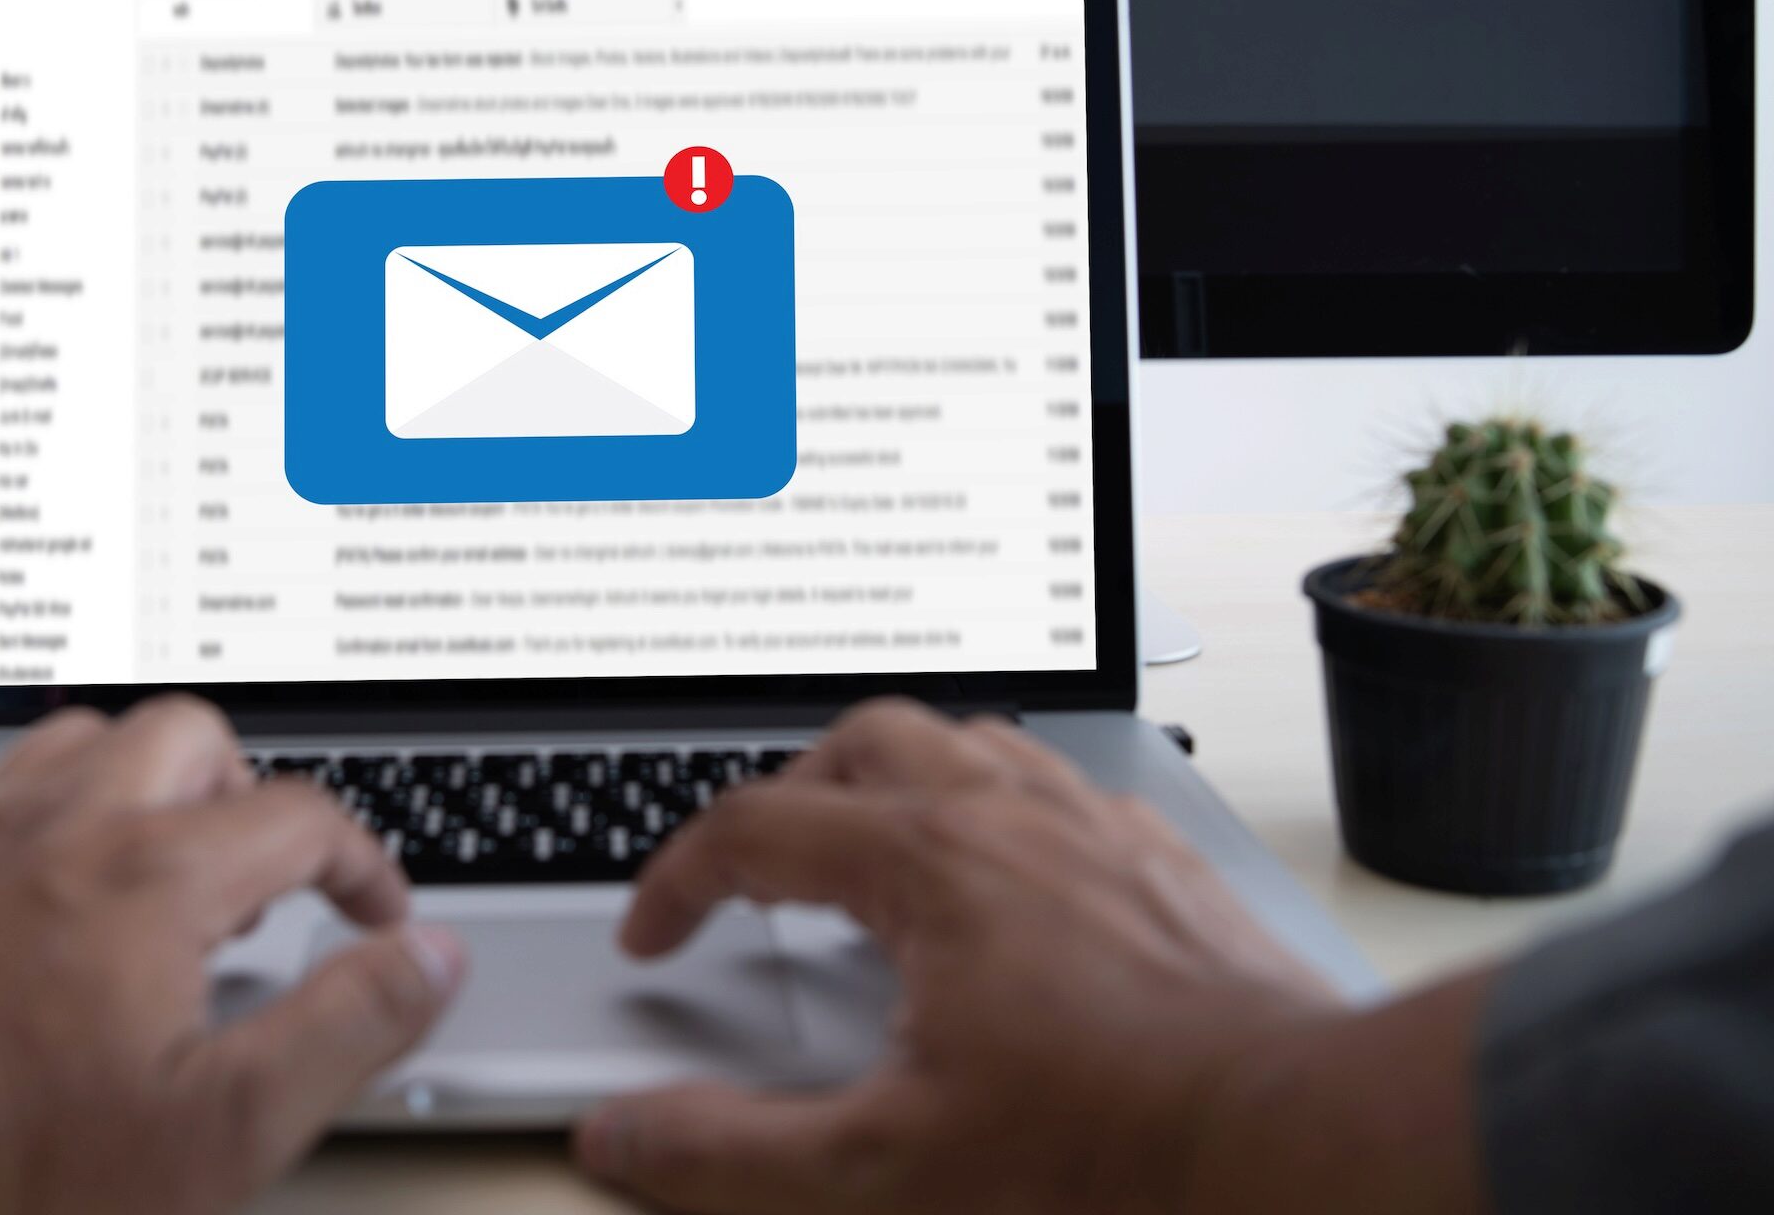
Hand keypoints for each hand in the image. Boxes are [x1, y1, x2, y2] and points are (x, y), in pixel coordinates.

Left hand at [0, 697, 464, 1214]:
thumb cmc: (11, 1159)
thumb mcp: (224, 1124)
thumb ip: (344, 1029)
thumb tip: (426, 958)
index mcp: (157, 875)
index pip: (300, 818)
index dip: (362, 864)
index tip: (376, 917)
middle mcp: (68, 827)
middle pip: (190, 734)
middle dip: (245, 792)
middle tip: (257, 881)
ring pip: (81, 736)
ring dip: (139, 779)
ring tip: (158, 863)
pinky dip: (29, 804)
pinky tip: (36, 866)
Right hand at [574, 700, 1486, 1214]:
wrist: (1291, 1140)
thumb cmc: (1112, 1148)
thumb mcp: (885, 1173)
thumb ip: (732, 1155)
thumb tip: (622, 1139)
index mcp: (930, 866)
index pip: (756, 831)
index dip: (680, 882)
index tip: (657, 938)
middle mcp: (1012, 819)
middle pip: (864, 742)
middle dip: (791, 796)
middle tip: (763, 873)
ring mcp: (1097, 830)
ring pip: (971, 744)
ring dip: (900, 785)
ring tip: (876, 855)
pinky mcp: (1164, 864)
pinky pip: (1063, 788)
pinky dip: (1002, 813)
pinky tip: (1012, 887)